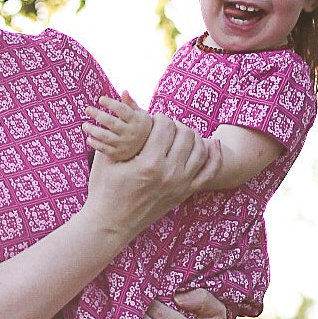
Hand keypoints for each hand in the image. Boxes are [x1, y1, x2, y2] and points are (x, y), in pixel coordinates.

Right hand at [82, 112, 214, 244]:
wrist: (110, 225)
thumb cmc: (103, 189)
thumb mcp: (106, 156)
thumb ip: (118, 126)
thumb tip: (125, 93)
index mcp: (149, 163)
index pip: (165, 125)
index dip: (158, 117)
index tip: (151, 120)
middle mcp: (169, 174)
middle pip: (185, 134)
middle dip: (174, 125)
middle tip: (163, 128)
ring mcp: (180, 185)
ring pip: (200, 149)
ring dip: (191, 136)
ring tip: (178, 135)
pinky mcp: (185, 194)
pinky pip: (209, 172)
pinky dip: (214, 156)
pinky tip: (212, 143)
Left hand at [83, 95, 157, 161]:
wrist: (146, 147)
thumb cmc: (139, 125)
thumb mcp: (139, 114)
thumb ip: (130, 103)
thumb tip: (124, 91)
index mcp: (136, 120)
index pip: (122, 110)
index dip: (111, 104)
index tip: (100, 99)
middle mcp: (130, 132)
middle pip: (112, 123)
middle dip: (98, 115)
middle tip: (87, 109)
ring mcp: (124, 144)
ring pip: (106, 137)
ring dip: (93, 130)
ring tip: (84, 125)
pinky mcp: (118, 154)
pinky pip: (104, 149)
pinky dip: (95, 144)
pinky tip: (89, 138)